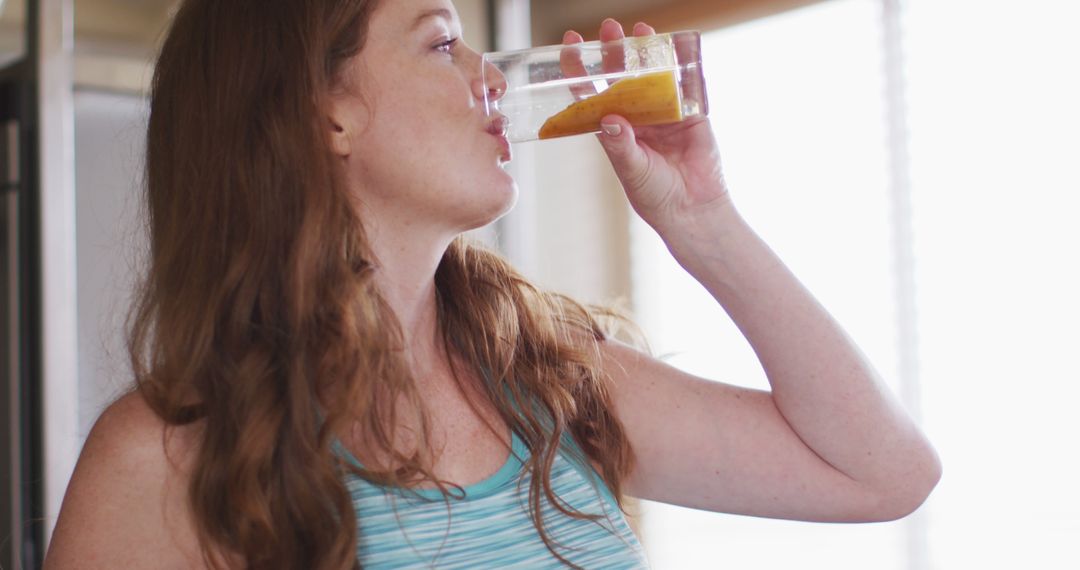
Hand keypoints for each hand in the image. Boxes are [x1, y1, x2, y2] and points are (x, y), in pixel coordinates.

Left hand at [561, 20, 729, 232]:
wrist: (692, 210)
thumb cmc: (655, 196)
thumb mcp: (632, 170)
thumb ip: (620, 145)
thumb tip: (608, 117)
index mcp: (614, 129)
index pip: (591, 94)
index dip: (579, 70)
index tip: (570, 45)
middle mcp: (636, 116)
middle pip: (621, 76)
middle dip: (613, 52)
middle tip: (608, 29)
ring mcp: (663, 112)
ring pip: (651, 75)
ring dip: (645, 51)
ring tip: (639, 28)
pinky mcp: (690, 113)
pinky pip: (683, 85)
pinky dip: (679, 64)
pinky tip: (674, 46)